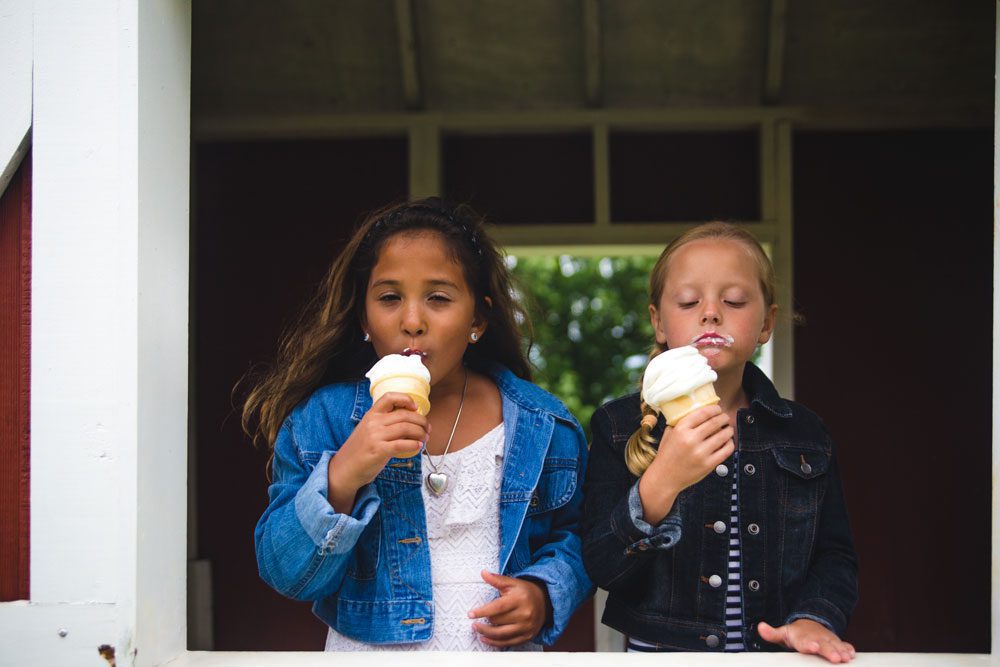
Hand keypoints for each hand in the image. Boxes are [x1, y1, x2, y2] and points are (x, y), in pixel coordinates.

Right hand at [327, 393, 428, 511]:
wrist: (344, 469)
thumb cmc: (359, 451)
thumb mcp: (369, 431)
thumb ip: (384, 424)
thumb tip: (409, 422)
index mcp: (371, 415)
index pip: (389, 397)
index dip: (405, 399)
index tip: (415, 407)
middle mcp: (373, 423)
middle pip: (404, 415)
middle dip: (421, 421)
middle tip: (428, 428)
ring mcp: (375, 436)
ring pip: (406, 428)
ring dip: (421, 433)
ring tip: (425, 438)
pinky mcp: (378, 450)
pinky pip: (402, 444)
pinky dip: (414, 445)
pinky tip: (418, 447)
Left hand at [468, 571, 547, 646]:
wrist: (545, 602)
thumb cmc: (525, 591)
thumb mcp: (512, 583)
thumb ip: (497, 579)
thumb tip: (483, 573)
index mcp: (519, 599)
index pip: (497, 607)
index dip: (482, 611)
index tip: (470, 614)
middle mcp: (524, 614)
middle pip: (498, 621)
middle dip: (485, 621)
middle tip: (474, 621)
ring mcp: (526, 627)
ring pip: (501, 635)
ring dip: (486, 633)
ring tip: (477, 629)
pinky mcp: (527, 636)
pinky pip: (508, 643)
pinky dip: (495, 643)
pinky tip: (485, 639)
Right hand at [638, 405, 733, 522]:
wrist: (665, 478)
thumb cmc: (666, 455)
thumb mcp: (669, 434)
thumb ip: (680, 423)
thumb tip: (696, 413)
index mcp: (681, 429)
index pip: (703, 413)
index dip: (714, 409)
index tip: (718, 409)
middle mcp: (691, 440)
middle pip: (715, 423)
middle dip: (724, 418)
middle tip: (725, 418)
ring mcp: (700, 453)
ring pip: (723, 436)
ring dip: (729, 430)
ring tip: (728, 429)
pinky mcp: (708, 464)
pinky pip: (726, 450)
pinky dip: (730, 444)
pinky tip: (728, 442)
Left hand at [758, 619, 855, 662]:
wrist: (809, 625)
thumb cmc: (796, 634)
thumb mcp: (783, 633)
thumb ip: (772, 633)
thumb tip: (760, 627)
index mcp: (802, 638)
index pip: (805, 642)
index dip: (809, 645)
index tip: (813, 647)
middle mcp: (816, 638)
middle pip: (823, 645)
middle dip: (830, 651)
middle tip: (836, 658)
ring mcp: (827, 639)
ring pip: (835, 645)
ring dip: (841, 651)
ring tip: (846, 657)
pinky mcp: (835, 642)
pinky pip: (843, 644)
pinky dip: (848, 648)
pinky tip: (851, 654)